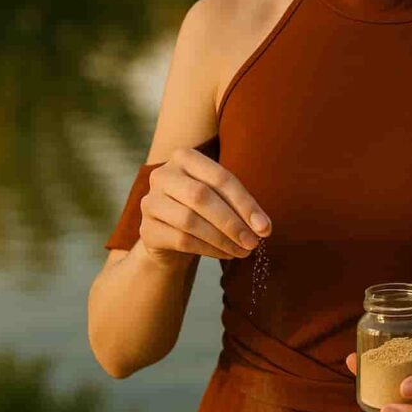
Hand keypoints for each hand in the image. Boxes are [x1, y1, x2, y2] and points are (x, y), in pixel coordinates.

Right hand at [140, 146, 271, 265]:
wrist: (169, 236)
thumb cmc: (203, 210)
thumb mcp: (221, 198)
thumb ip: (241, 207)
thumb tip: (262, 227)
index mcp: (184, 157)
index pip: (220, 177)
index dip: (245, 203)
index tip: (264, 227)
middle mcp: (162, 174)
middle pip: (201, 196)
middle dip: (232, 222)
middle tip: (254, 242)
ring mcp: (150, 202)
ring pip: (190, 220)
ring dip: (223, 239)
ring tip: (243, 251)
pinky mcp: (147, 230)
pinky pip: (181, 240)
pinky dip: (209, 249)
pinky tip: (226, 254)